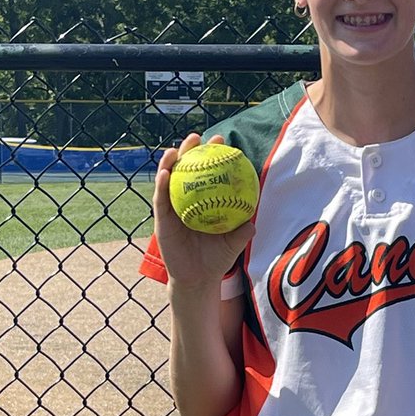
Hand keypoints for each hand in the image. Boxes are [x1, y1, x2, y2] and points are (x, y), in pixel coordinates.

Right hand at [153, 132, 254, 288]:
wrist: (198, 279)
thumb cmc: (216, 259)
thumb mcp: (233, 243)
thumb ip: (242, 231)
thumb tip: (253, 220)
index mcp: (204, 201)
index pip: (209, 173)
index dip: (213, 156)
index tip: (222, 141)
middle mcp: (186, 201)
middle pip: (187, 170)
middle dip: (190, 150)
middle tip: (198, 136)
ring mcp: (172, 209)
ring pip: (169, 180)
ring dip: (170, 162)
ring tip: (176, 149)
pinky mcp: (161, 219)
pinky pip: (160, 199)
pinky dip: (161, 184)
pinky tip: (165, 173)